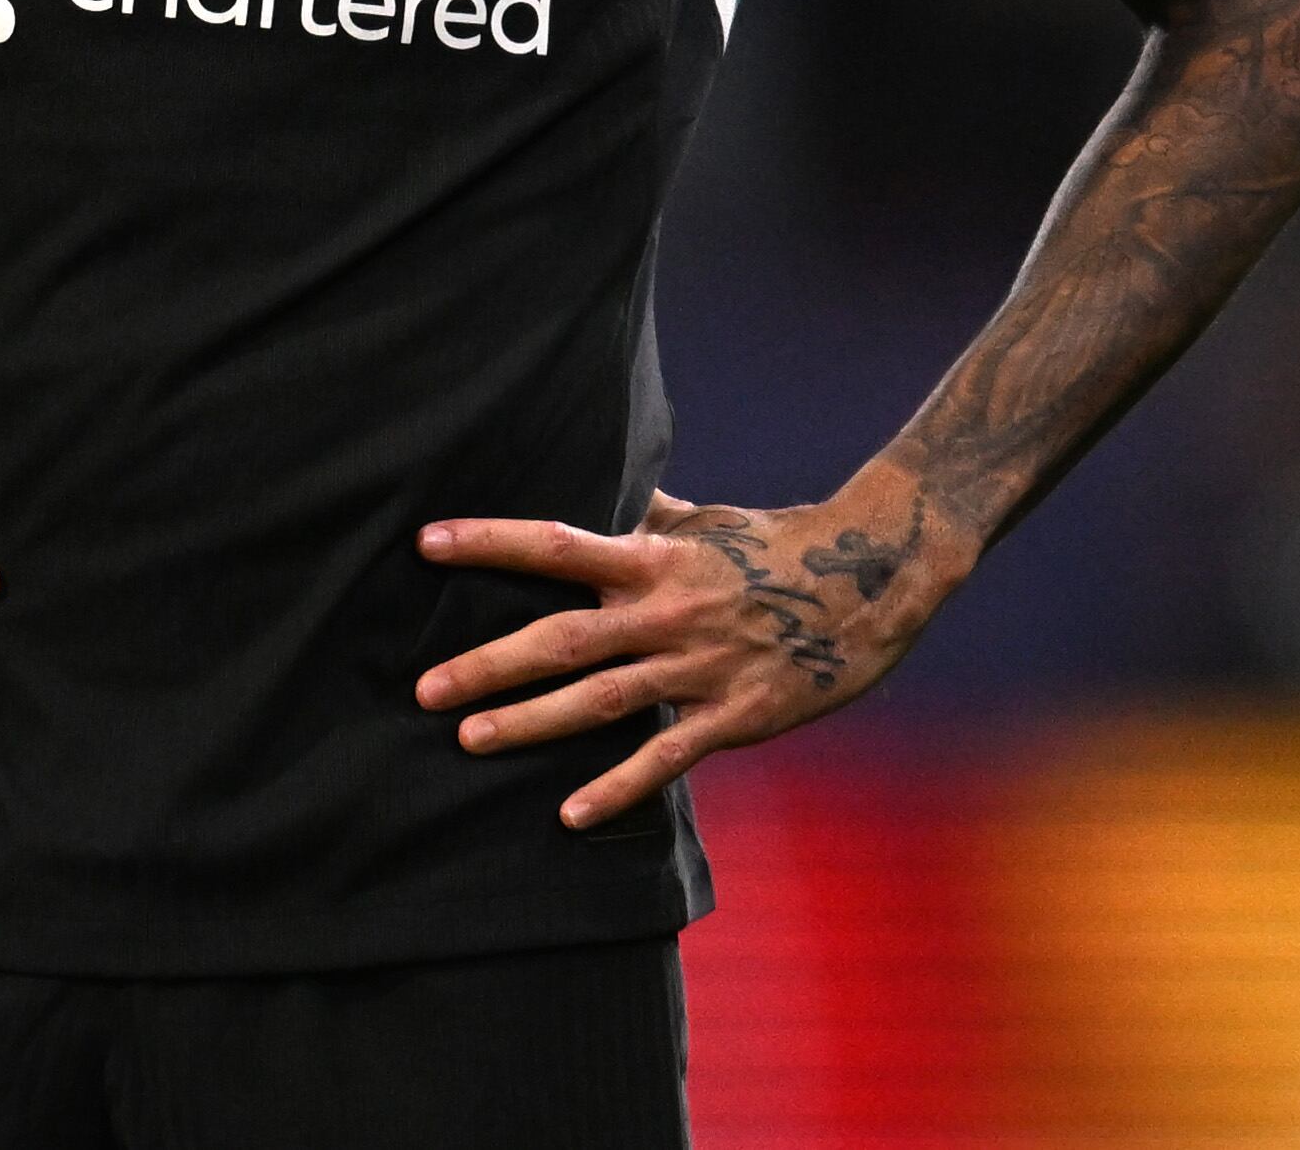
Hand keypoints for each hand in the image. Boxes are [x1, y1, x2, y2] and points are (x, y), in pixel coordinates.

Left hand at [413, 478, 949, 828]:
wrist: (875, 576)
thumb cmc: (779, 542)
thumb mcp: (708, 519)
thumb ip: (650, 512)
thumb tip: (608, 485)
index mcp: (654, 556)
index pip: (555, 543)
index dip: (489, 542)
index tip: (426, 542)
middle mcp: (666, 611)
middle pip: (561, 638)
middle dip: (489, 663)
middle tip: (424, 690)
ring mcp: (699, 666)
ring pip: (601, 700)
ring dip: (532, 723)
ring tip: (470, 740)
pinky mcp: (735, 714)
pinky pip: (666, 757)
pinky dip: (617, 787)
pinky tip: (569, 814)